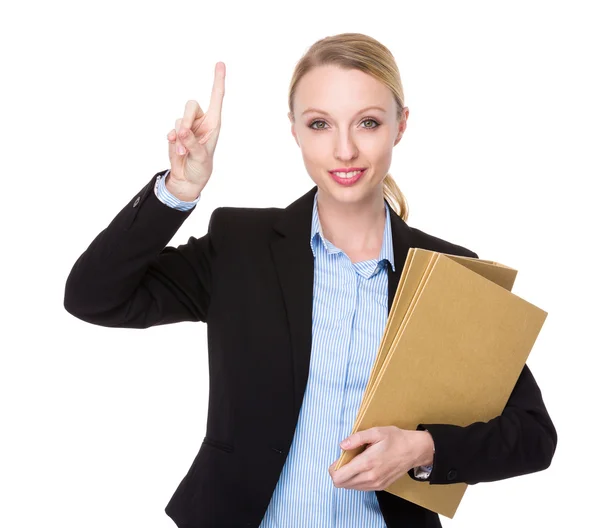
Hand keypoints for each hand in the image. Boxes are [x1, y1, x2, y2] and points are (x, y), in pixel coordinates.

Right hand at [166, 61, 225, 191]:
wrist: (188, 178)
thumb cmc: (201, 167)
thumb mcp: (200, 157)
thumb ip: (191, 142)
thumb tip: (181, 130)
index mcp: (214, 124)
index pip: (217, 98)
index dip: (218, 81)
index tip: (220, 63)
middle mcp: (201, 122)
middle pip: (191, 105)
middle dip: (186, 119)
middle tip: (184, 135)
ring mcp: (188, 126)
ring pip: (180, 118)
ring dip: (180, 135)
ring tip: (183, 151)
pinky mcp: (177, 132)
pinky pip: (172, 128)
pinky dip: (173, 138)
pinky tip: (176, 148)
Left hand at [328, 426, 432, 491]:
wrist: (414, 450)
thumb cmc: (395, 439)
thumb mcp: (376, 432)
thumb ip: (357, 438)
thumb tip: (342, 445)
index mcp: (367, 463)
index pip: (339, 477)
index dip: (333, 469)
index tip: (337, 459)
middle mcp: (370, 477)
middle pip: (342, 484)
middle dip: (338, 472)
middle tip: (345, 459)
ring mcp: (375, 484)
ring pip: (350, 487)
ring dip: (347, 477)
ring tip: (354, 462)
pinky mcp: (380, 487)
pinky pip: (360, 488)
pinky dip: (356, 480)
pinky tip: (362, 468)